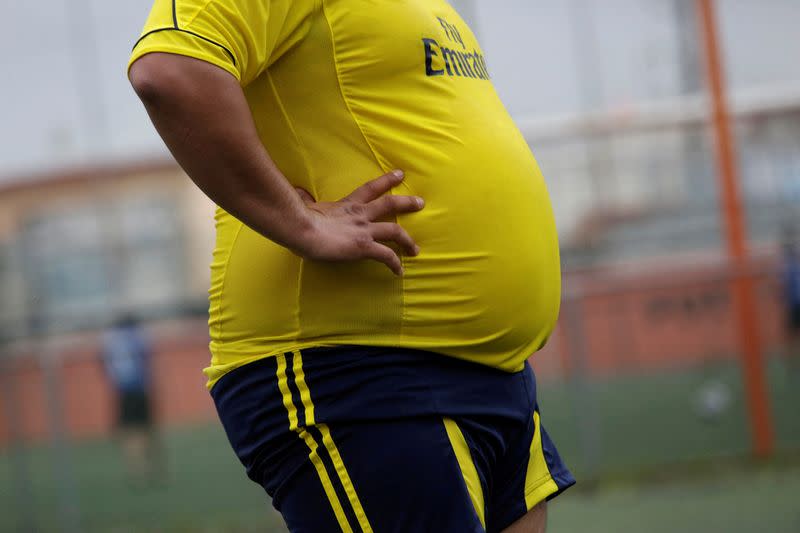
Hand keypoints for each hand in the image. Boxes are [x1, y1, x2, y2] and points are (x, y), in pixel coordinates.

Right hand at [293, 170, 423, 274]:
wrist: (301, 229)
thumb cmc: (298, 218)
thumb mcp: (305, 204)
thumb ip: (305, 198)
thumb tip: (297, 192)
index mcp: (347, 204)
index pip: (370, 188)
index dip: (386, 181)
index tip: (399, 174)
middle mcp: (360, 214)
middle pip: (390, 204)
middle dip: (407, 203)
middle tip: (420, 202)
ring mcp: (364, 230)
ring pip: (395, 231)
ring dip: (408, 240)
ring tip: (416, 249)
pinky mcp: (364, 246)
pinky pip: (386, 255)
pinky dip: (395, 263)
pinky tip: (399, 271)